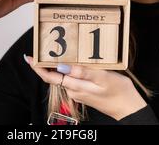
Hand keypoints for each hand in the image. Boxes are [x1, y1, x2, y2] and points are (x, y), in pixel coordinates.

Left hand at [25, 56, 146, 120]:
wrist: (129, 109)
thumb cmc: (119, 93)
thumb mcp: (103, 78)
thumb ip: (82, 72)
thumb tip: (62, 66)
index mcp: (76, 86)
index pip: (50, 76)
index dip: (38, 67)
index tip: (29, 58)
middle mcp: (74, 90)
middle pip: (55, 75)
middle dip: (46, 63)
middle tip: (41, 48)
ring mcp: (79, 92)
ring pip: (63, 76)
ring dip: (57, 65)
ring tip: (54, 51)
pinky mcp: (85, 91)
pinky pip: (72, 79)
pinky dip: (68, 69)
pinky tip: (71, 61)